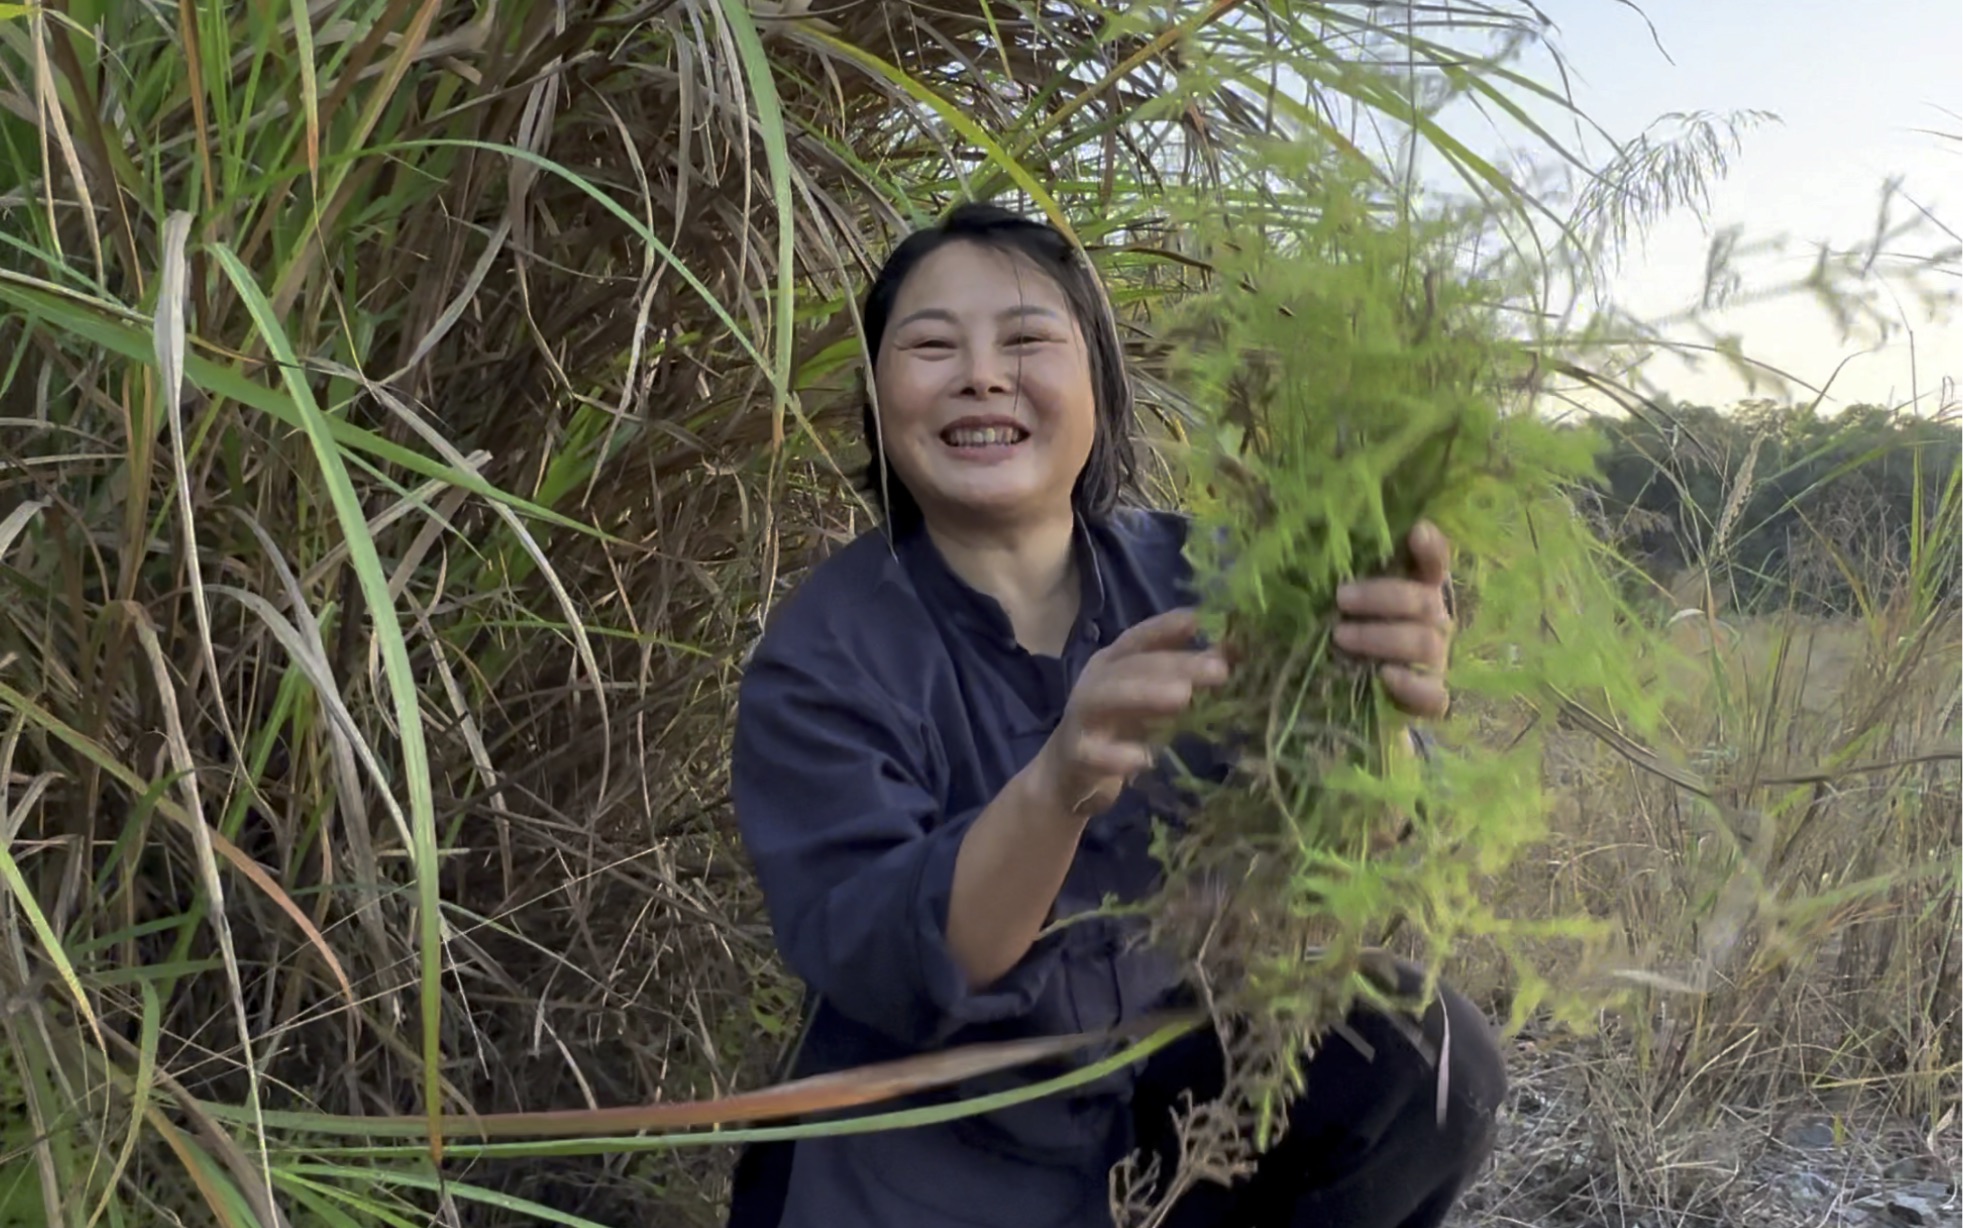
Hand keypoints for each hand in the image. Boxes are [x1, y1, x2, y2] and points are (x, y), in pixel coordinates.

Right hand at [1030, 608, 1228, 817]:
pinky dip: (1117, 756)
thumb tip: (1235, 651)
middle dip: (1175, 665)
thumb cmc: (1118, 730)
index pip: (1139, 638)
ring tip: (1183, 697)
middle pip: (1131, 666)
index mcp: (1113, 664)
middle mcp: (1096, 683)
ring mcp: (1083, 718)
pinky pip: (1094, 754)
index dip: (1167, 627)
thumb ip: (1183, 674)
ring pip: (1107, 698)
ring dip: (1144, 695)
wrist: (1067, 778)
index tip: (1200, 620)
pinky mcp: (1076, 755)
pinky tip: (1145, 759)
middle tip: (1219, 670)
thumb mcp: (1148, 698)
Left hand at [1333, 520, 1453, 718]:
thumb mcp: (1338, 608)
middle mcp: (1433, 621)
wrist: (1348, 697)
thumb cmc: (1343, 636)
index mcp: (1417, 591)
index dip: (1431, 548)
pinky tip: (1385, 676)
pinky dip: (1411, 685)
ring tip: (1340, 637)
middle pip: (1425, 602)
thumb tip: (1302, 560)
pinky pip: (1433, 694)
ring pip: (1425, 643)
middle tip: (1340, 599)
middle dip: (1382, 596)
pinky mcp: (1430, 697)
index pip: (1435, 563)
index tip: (1417, 531)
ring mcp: (1436, 661)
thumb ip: (1339, 585)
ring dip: (1381, 637)